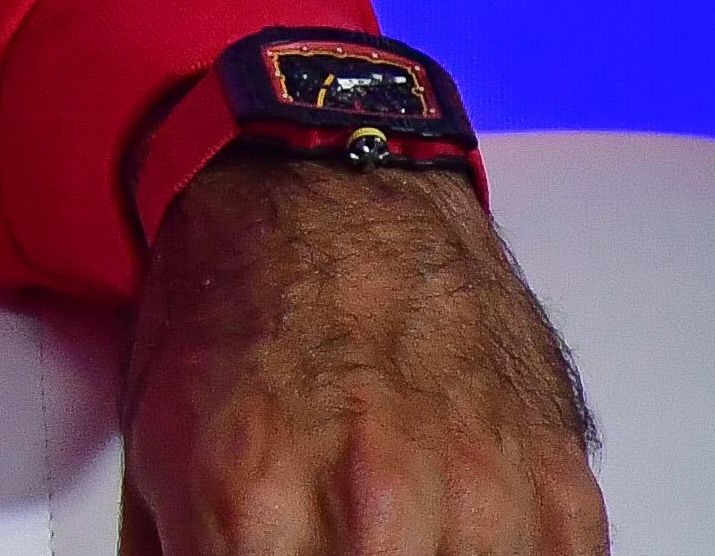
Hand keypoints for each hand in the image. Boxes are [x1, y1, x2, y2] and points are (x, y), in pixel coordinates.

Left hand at [120, 155, 605, 555]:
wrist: (323, 194)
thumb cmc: (237, 304)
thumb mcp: (155, 446)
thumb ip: (182, 551)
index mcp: (252, 501)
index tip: (263, 554)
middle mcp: (372, 508)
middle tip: (316, 534)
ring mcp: (478, 501)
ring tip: (382, 527)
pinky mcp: (559, 492)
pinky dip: (497, 554)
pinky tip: (449, 530)